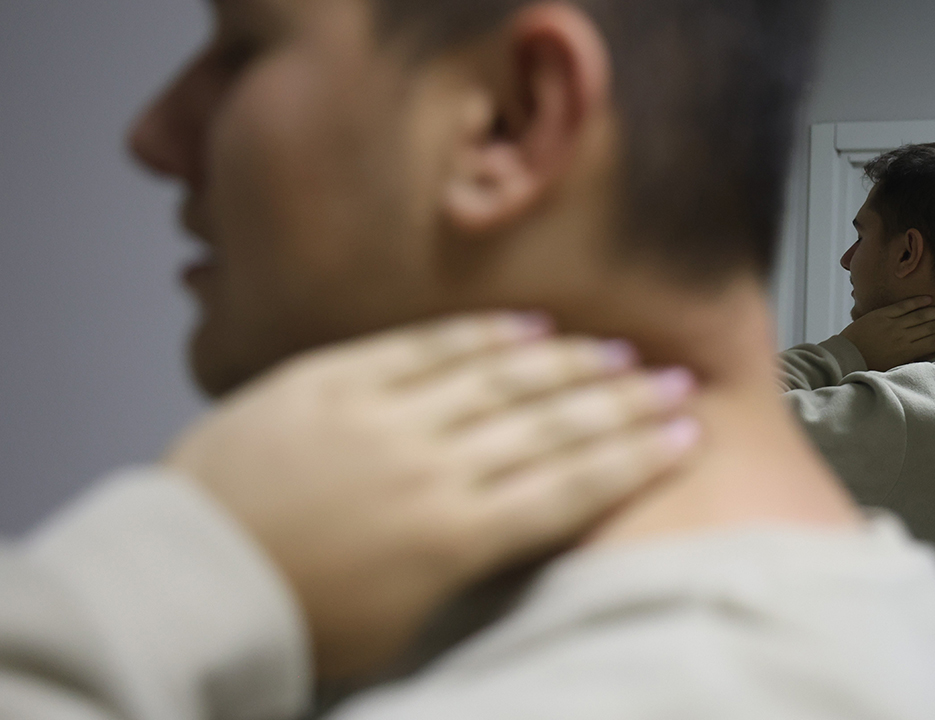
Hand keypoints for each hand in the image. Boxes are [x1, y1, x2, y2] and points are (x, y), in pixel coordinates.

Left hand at [165, 312, 699, 679]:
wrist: (185, 584)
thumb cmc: (293, 621)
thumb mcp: (404, 624)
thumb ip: (476, 567)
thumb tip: (532, 525)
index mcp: (452, 538)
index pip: (572, 485)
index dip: (637, 455)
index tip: (685, 433)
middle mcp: (432, 467)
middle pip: (552, 423)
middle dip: (625, 401)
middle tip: (676, 382)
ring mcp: (383, 415)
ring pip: (500, 376)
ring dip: (570, 362)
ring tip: (618, 353)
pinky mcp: (334, 380)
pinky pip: (425, 347)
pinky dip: (483, 334)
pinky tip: (529, 327)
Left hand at [840, 296, 934, 370]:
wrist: (845, 357)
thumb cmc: (868, 365)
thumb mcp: (892, 367)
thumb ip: (910, 360)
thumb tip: (930, 355)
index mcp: (907, 353)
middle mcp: (903, 338)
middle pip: (934, 327)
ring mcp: (892, 324)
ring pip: (922, 315)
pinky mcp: (881, 315)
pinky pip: (903, 306)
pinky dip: (916, 302)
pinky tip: (929, 299)